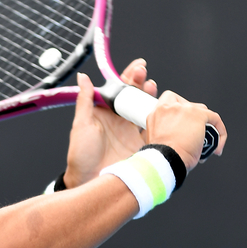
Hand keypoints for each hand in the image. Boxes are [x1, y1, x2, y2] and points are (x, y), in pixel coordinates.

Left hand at [63, 59, 156, 187]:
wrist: (90, 181)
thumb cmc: (81, 155)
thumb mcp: (81, 125)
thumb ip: (85, 100)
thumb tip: (83, 77)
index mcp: (105, 113)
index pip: (119, 89)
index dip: (128, 76)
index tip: (139, 66)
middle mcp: (120, 120)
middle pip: (135, 96)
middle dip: (142, 83)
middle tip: (146, 76)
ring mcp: (132, 131)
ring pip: (147, 109)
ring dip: (152, 97)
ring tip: (153, 87)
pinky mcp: (143, 144)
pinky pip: (156, 128)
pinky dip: (162, 118)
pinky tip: (166, 109)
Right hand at [146, 91, 227, 169]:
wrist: (166, 160)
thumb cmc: (162, 155)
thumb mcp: (156, 138)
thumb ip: (165, 128)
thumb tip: (178, 133)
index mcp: (157, 112)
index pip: (170, 100)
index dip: (179, 108)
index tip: (182, 119)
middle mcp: (169, 107)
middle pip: (188, 104)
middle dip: (194, 117)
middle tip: (194, 133)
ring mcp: (185, 109)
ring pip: (202, 111)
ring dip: (206, 124)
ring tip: (205, 141)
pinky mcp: (199, 115)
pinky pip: (215, 119)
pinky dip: (220, 132)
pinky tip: (217, 145)